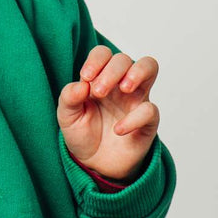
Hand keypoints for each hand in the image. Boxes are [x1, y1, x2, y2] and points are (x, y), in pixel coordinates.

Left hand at [57, 47, 160, 182]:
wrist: (95, 164)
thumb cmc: (83, 133)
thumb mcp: (67, 117)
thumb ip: (68, 98)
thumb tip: (81, 84)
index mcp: (99, 79)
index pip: (103, 54)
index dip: (97, 60)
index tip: (86, 77)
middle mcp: (119, 84)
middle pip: (124, 58)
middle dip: (112, 71)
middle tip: (98, 93)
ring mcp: (136, 100)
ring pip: (149, 67)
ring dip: (137, 72)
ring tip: (123, 89)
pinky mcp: (147, 121)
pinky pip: (150, 110)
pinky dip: (134, 118)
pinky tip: (118, 129)